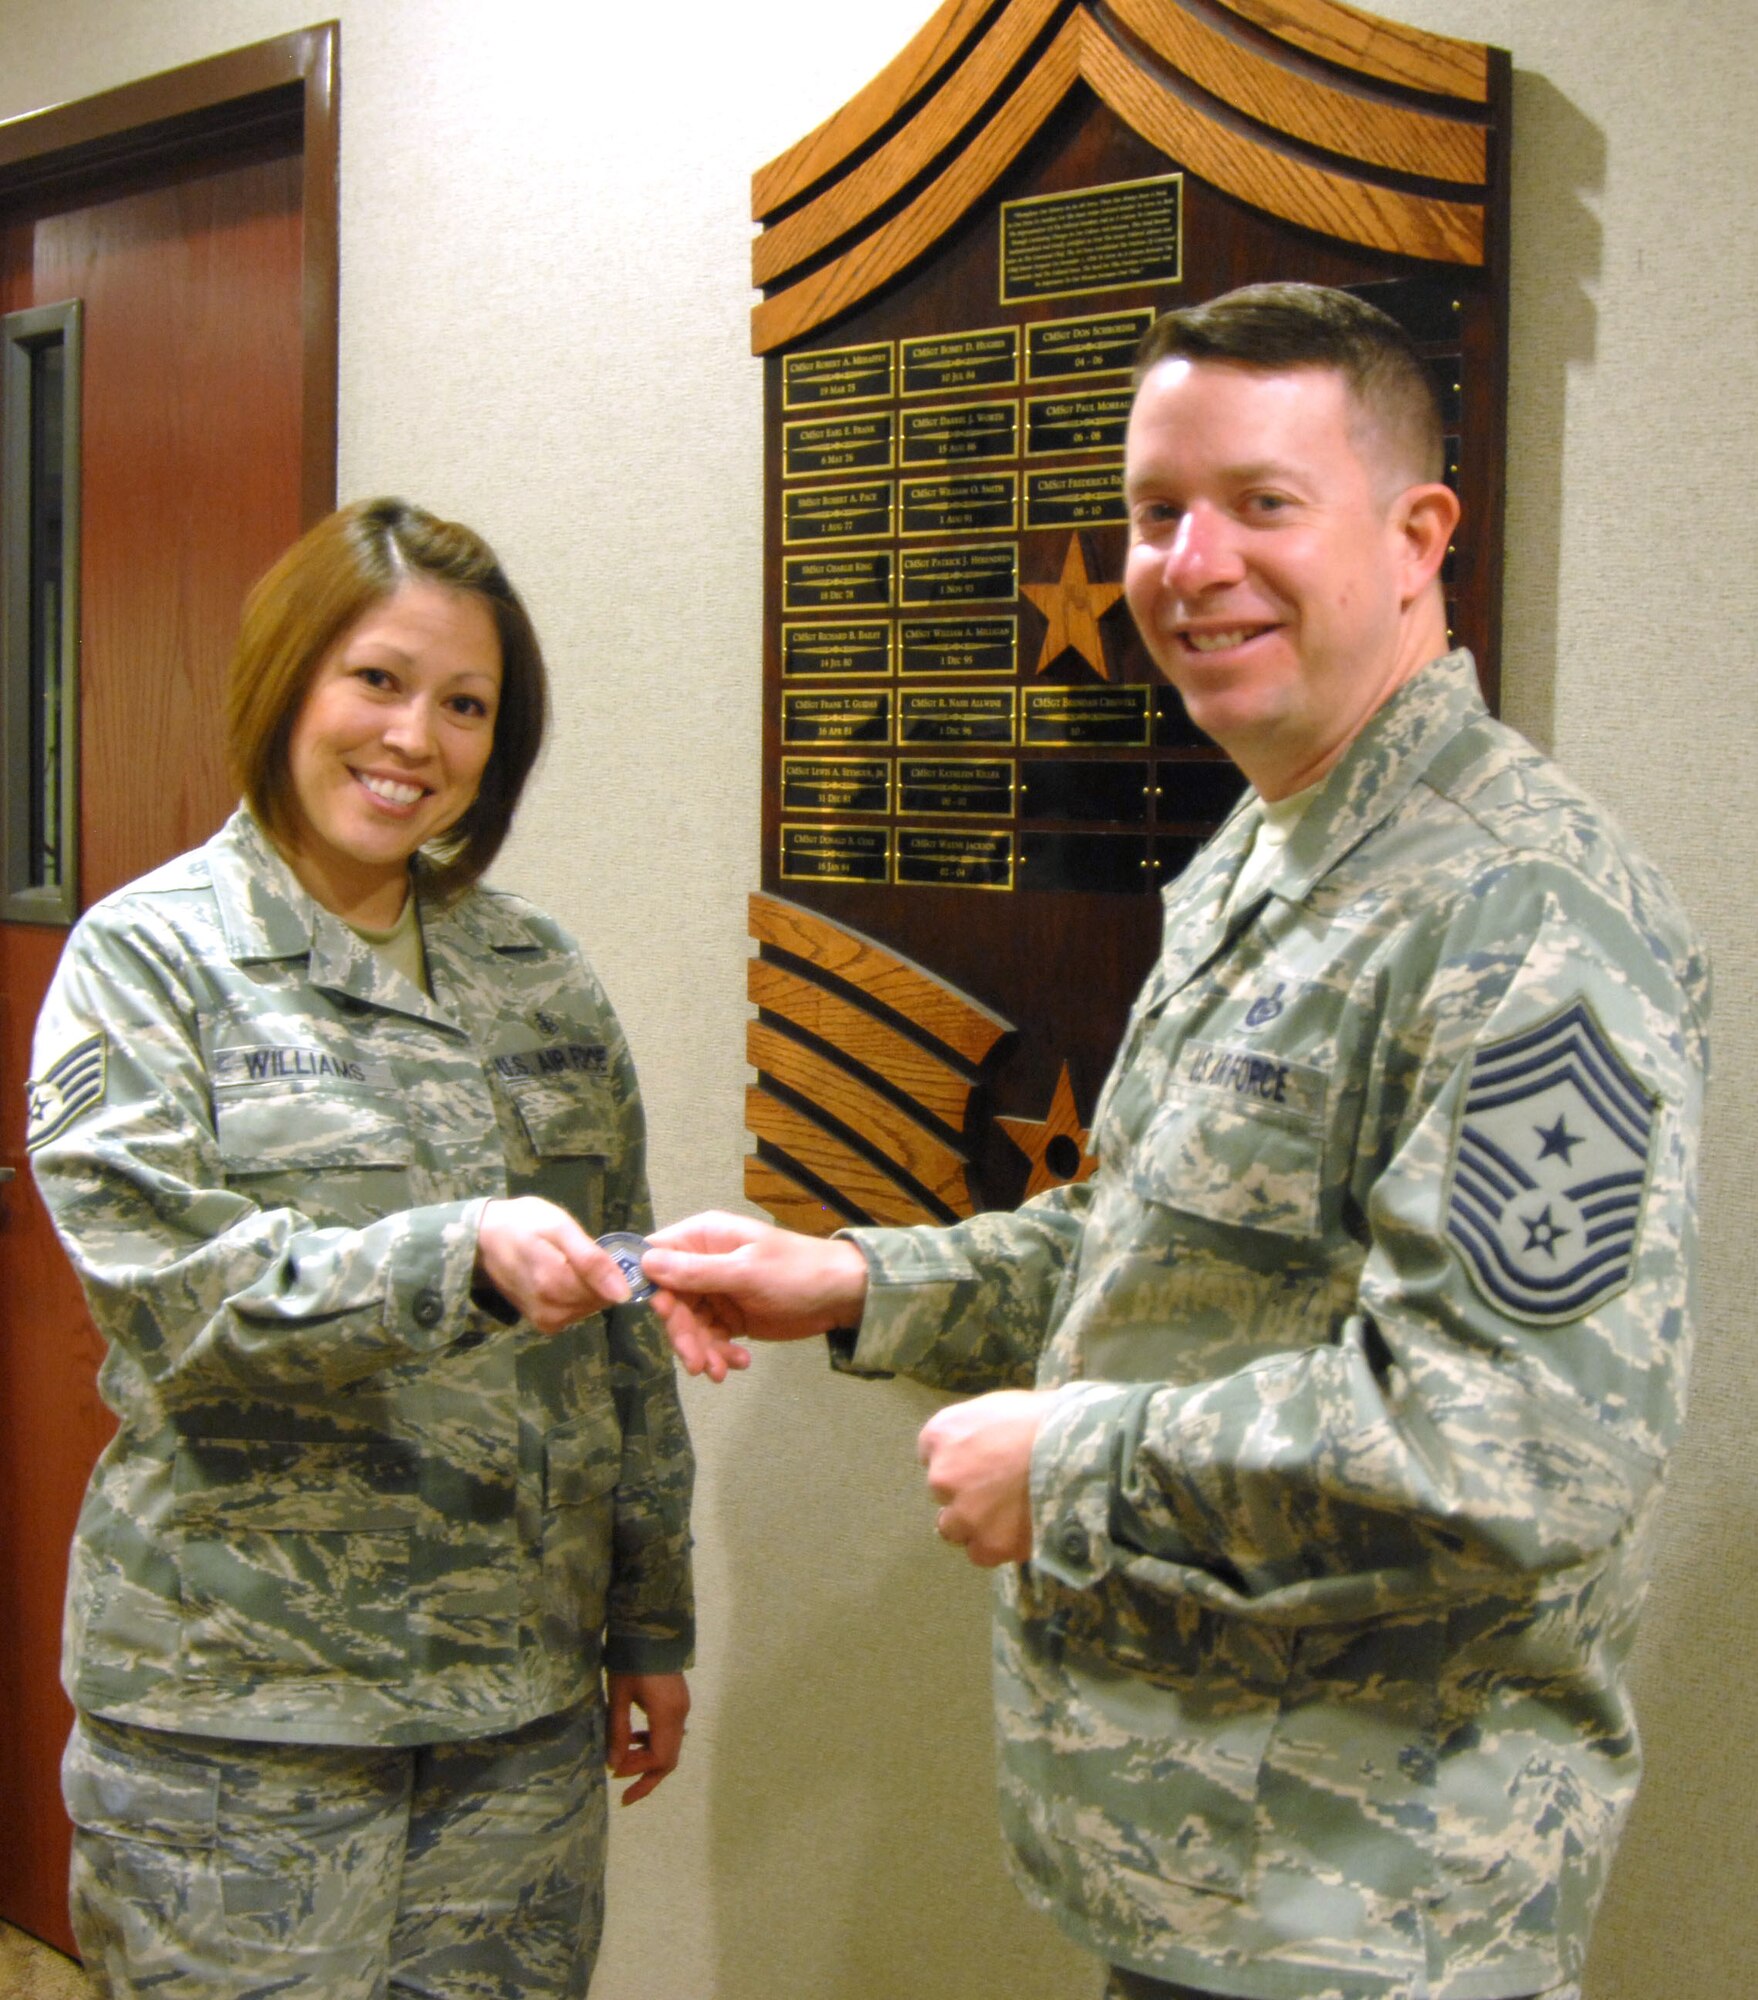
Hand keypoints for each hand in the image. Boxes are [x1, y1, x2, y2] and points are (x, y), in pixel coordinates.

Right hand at [474, 1196, 629, 1333]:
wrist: (484, 1238)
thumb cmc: (524, 1223)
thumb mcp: (559, 1227)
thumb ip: (591, 1260)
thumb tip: (623, 1294)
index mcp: (554, 1283)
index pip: (609, 1290)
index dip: (613, 1270)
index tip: (602, 1251)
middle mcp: (550, 1309)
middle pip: (599, 1300)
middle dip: (599, 1278)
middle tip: (580, 1252)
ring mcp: (545, 1320)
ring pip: (588, 1307)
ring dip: (588, 1287)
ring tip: (568, 1262)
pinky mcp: (542, 1323)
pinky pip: (574, 1313)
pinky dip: (576, 1296)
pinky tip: (564, 1278)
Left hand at [606, 1670, 688, 1805]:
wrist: (650, 1628)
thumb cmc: (630, 1660)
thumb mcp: (618, 1695)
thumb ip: (618, 1731)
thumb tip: (613, 1764)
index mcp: (667, 1714)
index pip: (658, 1757)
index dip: (636, 1770)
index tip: (614, 1773)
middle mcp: (680, 1714)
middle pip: (669, 1758)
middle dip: (647, 1778)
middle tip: (626, 1796)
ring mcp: (682, 1707)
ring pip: (671, 1747)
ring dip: (649, 1761)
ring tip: (625, 1766)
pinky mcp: (679, 1700)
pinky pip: (671, 1733)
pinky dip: (654, 1744)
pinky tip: (636, 1739)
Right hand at [642, 1212, 868, 1381]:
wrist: (840, 1296)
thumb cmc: (796, 1271)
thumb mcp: (746, 1271)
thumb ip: (697, 1271)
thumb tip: (646, 1263)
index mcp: (704, 1237)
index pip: (657, 1255)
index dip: (651, 1284)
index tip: (663, 1313)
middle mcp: (703, 1263)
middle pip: (671, 1300)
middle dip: (683, 1333)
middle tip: (697, 1363)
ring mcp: (715, 1292)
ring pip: (689, 1325)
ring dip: (701, 1350)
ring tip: (720, 1371)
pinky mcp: (729, 1318)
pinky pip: (710, 1339)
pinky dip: (719, 1354)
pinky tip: (739, 1364)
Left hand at [917, 1390, 1053, 1567]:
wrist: (1076, 1453)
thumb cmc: (1042, 1419)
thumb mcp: (997, 1408)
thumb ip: (975, 1431)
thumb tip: (977, 1446)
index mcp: (941, 1434)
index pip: (931, 1453)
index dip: (959, 1458)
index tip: (981, 1460)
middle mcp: (941, 1476)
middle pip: (941, 1492)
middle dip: (963, 1491)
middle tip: (998, 1486)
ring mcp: (963, 1514)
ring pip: (953, 1528)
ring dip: (973, 1523)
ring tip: (1007, 1514)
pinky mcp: (989, 1544)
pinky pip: (981, 1553)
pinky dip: (995, 1545)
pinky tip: (1018, 1531)